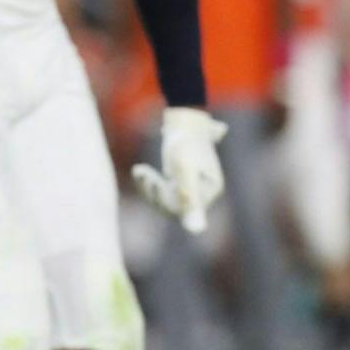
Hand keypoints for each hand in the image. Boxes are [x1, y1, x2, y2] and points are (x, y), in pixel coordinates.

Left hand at [132, 107, 227, 233]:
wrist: (182, 119)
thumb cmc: (185, 140)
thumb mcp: (184, 168)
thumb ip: (189, 197)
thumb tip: (195, 231)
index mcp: (210, 189)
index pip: (186, 209)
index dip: (166, 200)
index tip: (153, 183)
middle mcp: (202, 192)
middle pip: (174, 206)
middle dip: (154, 192)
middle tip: (141, 173)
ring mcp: (190, 187)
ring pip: (164, 200)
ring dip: (148, 187)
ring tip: (139, 170)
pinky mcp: (178, 181)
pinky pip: (160, 191)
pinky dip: (148, 182)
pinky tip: (139, 170)